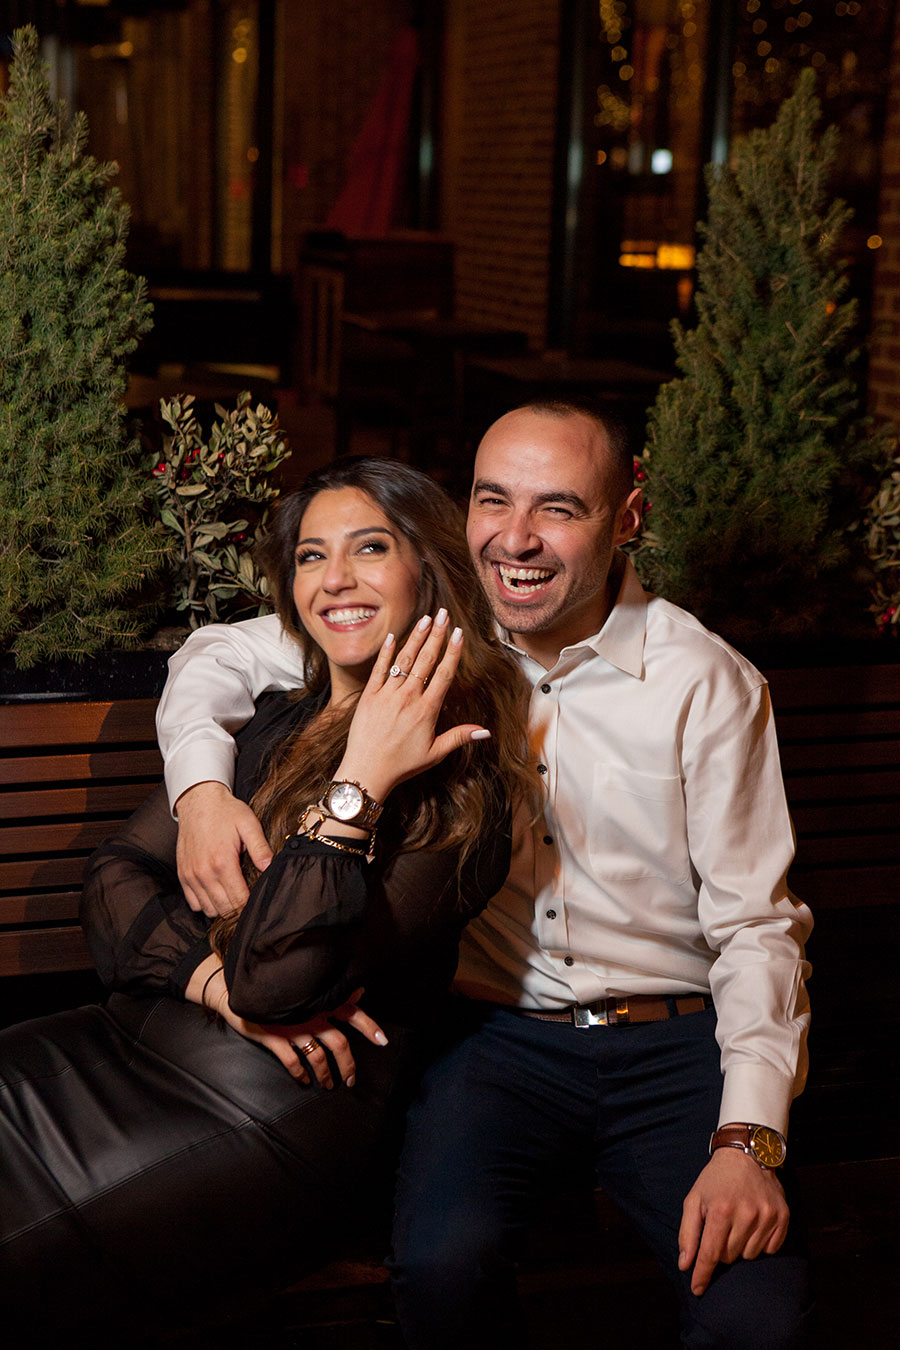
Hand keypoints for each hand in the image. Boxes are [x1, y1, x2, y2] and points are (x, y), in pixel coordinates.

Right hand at [175, 781, 272, 916]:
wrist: (198, 801)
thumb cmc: (226, 811)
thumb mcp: (249, 824)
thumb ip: (260, 848)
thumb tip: (270, 869)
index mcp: (222, 862)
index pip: (239, 900)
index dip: (251, 906)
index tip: (259, 902)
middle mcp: (204, 873)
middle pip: (224, 909)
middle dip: (239, 910)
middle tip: (249, 903)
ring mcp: (191, 875)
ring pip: (208, 910)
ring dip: (222, 909)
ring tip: (234, 898)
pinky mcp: (183, 875)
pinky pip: (193, 903)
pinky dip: (205, 904)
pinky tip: (217, 893)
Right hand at [193, 966, 386, 1086]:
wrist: (239, 990)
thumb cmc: (277, 990)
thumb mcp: (304, 989)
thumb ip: (331, 994)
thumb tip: (359, 992)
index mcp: (319, 1001)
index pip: (350, 1011)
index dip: (368, 1025)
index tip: (382, 1041)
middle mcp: (310, 1014)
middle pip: (338, 1043)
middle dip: (348, 1064)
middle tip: (351, 1080)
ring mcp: (292, 1027)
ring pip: (317, 1056)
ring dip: (325, 1074)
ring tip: (329, 1085)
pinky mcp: (274, 1037)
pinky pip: (292, 1061)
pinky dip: (300, 1073)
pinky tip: (303, 1081)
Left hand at [335, 610, 489, 802]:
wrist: (367, 771)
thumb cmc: (402, 765)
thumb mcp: (435, 753)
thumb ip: (459, 737)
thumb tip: (485, 731)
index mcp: (426, 710)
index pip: (443, 673)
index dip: (452, 651)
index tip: (459, 633)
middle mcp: (407, 697)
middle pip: (426, 660)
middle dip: (436, 635)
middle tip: (444, 615)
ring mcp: (387, 695)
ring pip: (404, 660)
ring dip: (416, 638)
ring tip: (425, 619)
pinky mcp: (369, 696)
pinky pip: (378, 669)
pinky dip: (386, 652)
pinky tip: (392, 636)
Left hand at [678, 1148, 789, 1295]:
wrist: (746, 1154)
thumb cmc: (715, 1180)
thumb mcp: (694, 1199)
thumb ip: (687, 1233)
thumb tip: (686, 1265)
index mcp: (721, 1210)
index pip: (711, 1254)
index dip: (702, 1275)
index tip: (697, 1290)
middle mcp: (747, 1214)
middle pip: (730, 1257)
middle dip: (721, 1249)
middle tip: (721, 1227)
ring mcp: (767, 1216)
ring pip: (749, 1255)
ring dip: (740, 1246)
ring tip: (738, 1222)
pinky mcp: (783, 1217)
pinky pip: (770, 1250)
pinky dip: (760, 1243)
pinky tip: (754, 1225)